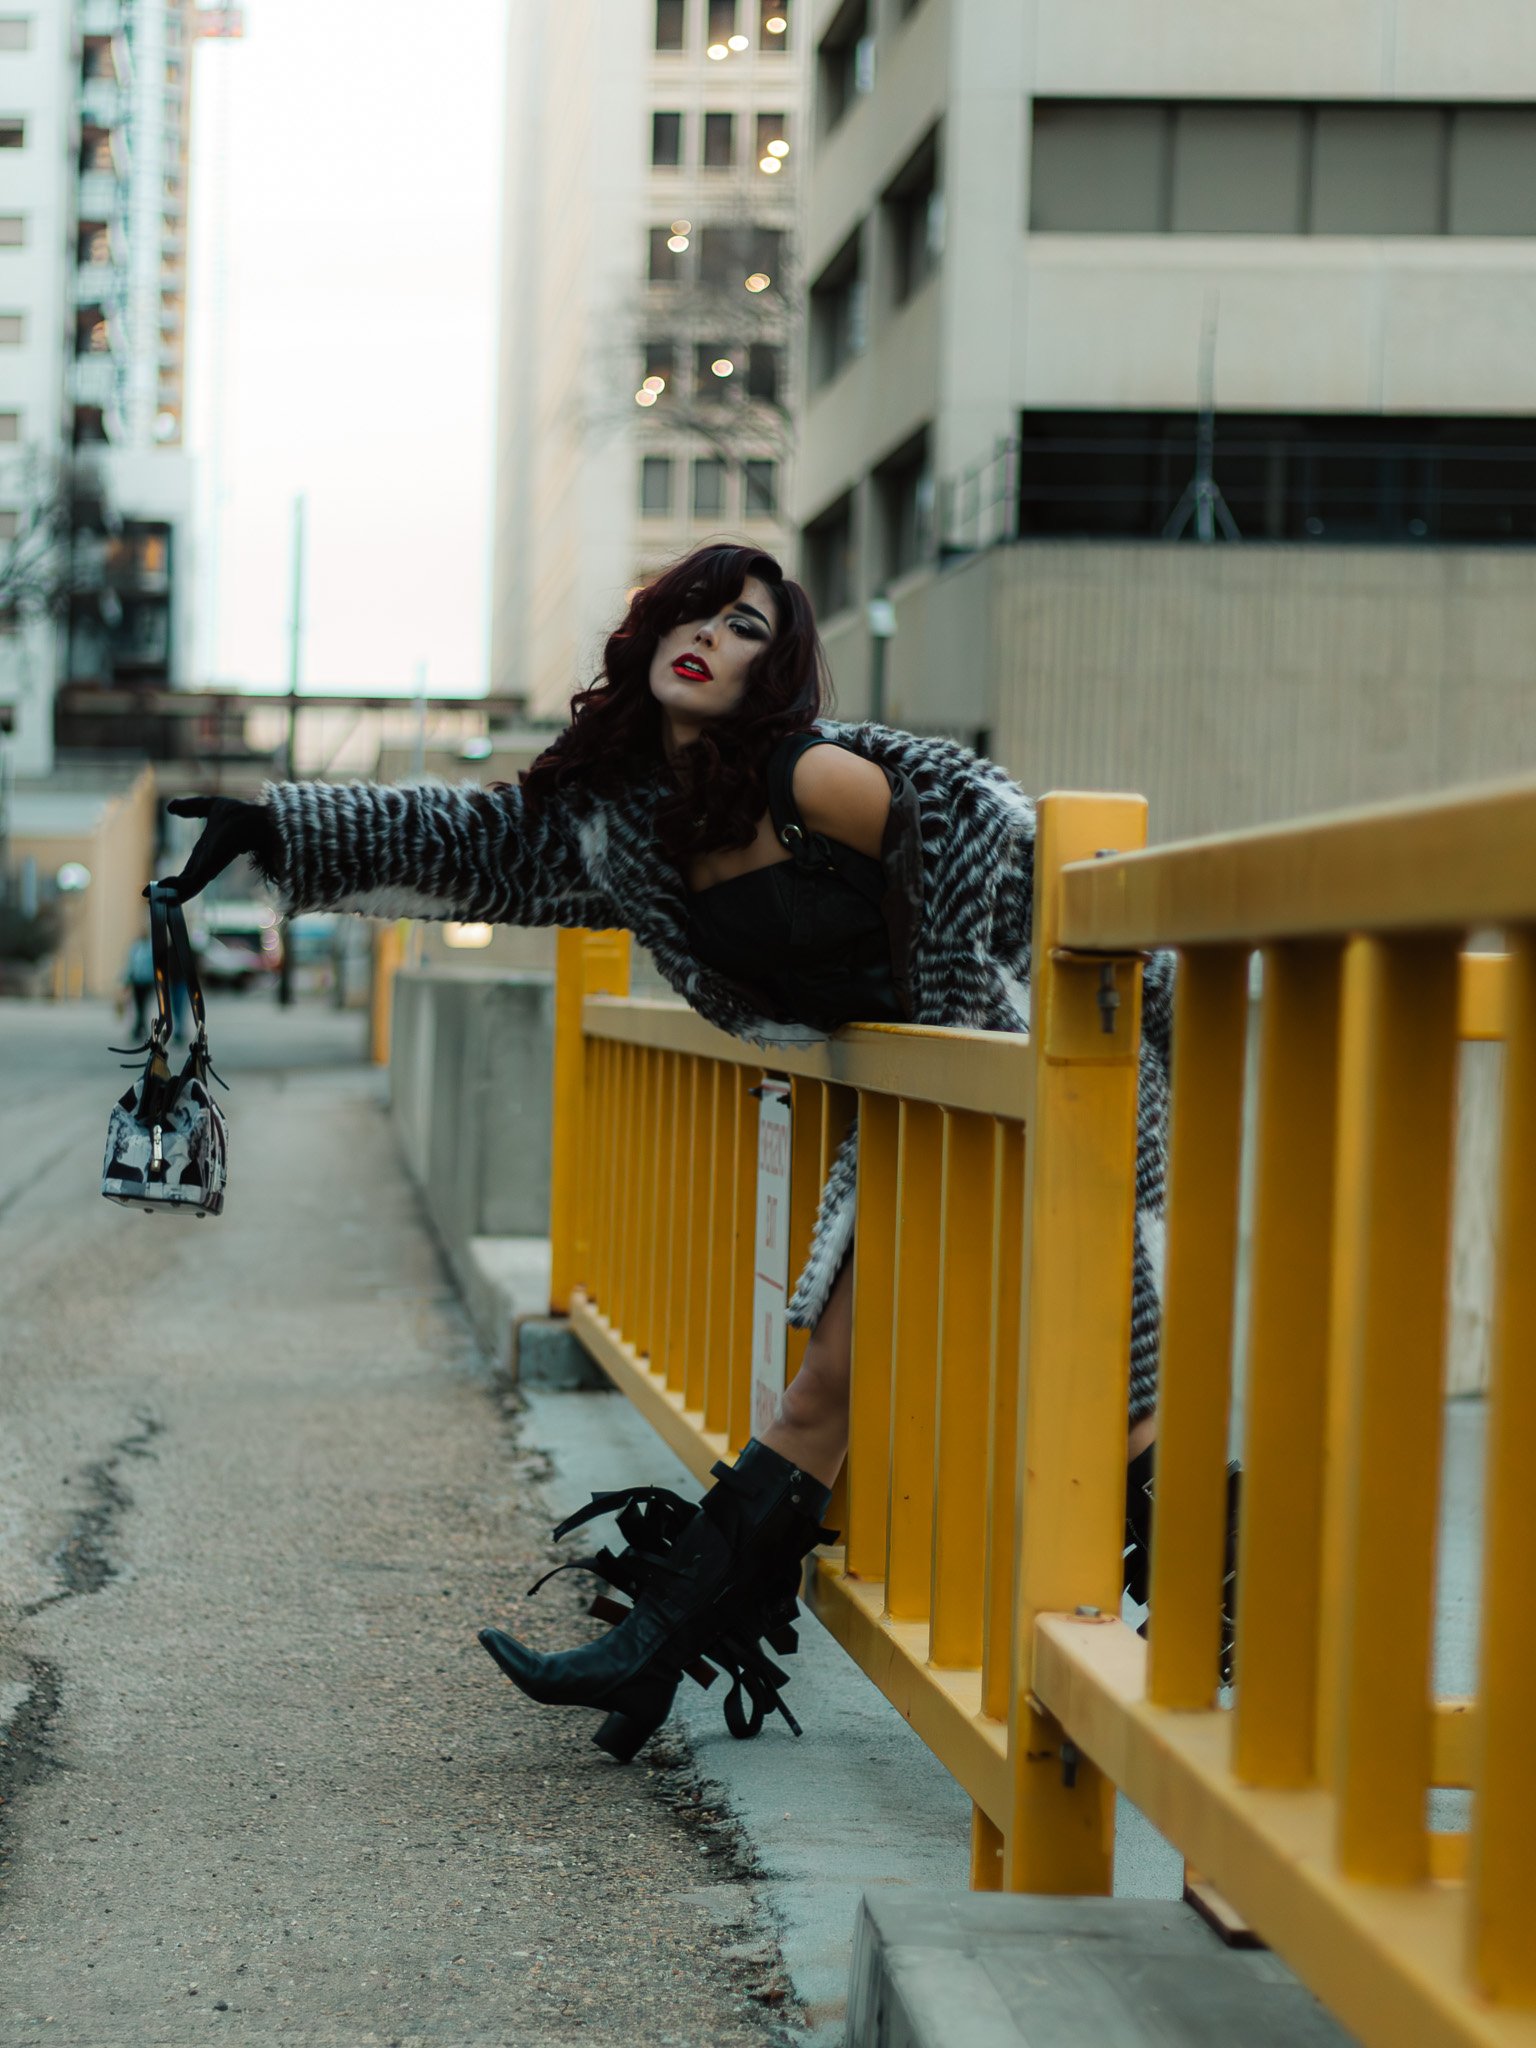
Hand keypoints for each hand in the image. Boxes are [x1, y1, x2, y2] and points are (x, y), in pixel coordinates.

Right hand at [145, 795, 279, 904]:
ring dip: (168, 894)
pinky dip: (178, 890)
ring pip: (185, 888)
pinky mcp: (210, 870)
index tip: (153, 886)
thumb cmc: (240, 814)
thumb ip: (191, 807)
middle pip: (183, 885)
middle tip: (146, 897)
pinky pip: (191, 884)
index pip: (186, 873)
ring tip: (151, 898)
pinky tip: (165, 894)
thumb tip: (170, 807)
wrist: (255, 818)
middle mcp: (206, 865)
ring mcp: (208, 869)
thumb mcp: (210, 807)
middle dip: (165, 893)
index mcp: (205, 854)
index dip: (171, 881)